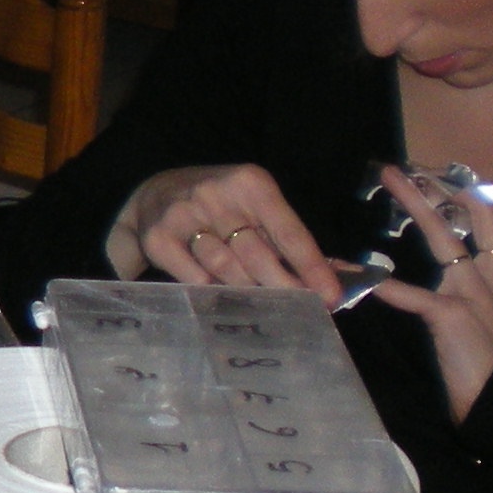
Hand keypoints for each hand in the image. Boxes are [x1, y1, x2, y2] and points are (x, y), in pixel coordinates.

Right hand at [109, 163, 346, 303]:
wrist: (154, 194)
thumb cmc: (221, 206)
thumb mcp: (255, 207)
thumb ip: (289, 238)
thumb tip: (338, 275)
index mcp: (250, 183)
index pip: (289, 232)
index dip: (312, 267)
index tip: (331, 295)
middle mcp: (215, 195)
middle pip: (258, 255)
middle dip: (282, 286)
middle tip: (299, 309)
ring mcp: (183, 215)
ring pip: (226, 269)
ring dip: (246, 290)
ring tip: (257, 301)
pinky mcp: (158, 238)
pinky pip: (195, 278)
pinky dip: (210, 288)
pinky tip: (217, 291)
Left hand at [365, 163, 492, 419]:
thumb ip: (480, 302)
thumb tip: (455, 292)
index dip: (483, 199)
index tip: (457, 181)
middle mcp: (492, 278)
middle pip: (478, 215)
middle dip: (448, 187)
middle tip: (415, 168)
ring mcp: (473, 292)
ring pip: (444, 235)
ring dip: (416, 204)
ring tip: (389, 179)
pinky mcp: (451, 313)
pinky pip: (409, 293)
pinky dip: (379, 284)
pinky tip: (353, 273)